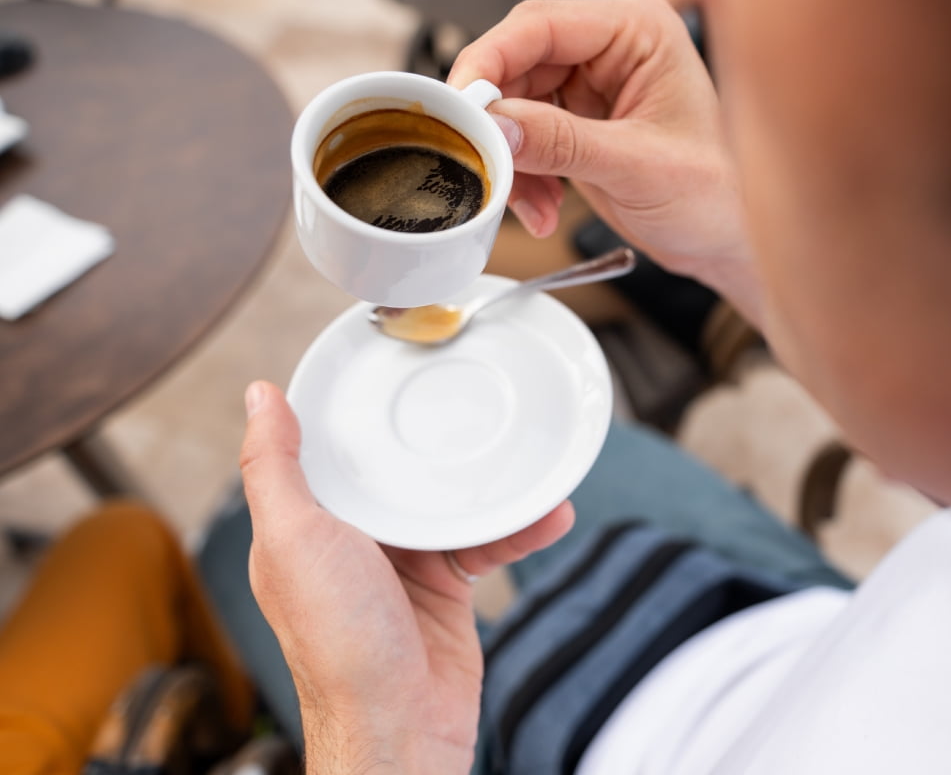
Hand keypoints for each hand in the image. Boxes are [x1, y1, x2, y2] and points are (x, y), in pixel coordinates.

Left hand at [239, 381, 573, 772]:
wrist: (401, 729)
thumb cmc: (341, 646)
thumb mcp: (295, 542)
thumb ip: (274, 469)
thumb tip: (257, 396)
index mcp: (306, 527)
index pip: (330, 452)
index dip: (354, 412)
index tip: (386, 365)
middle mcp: (351, 542)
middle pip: (398, 472)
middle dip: (436, 444)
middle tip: (472, 403)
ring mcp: (400, 566)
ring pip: (450, 505)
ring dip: (491, 487)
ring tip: (529, 464)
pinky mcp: (445, 591)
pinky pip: (485, 544)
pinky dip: (518, 529)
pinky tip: (548, 515)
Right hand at [449, 0, 761, 321]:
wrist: (726, 240)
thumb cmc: (718, 194)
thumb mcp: (639, 168)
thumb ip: (564, 144)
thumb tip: (498, 126)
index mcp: (638, 31)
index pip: (540, 25)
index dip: (490, 61)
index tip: (461, 105)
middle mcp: (610, 49)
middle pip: (515, 64)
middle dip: (497, 121)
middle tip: (484, 161)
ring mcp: (590, 86)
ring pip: (512, 105)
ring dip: (510, 159)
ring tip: (529, 203)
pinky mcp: (576, 124)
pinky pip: (523, 138)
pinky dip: (521, 175)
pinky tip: (541, 207)